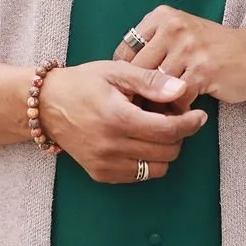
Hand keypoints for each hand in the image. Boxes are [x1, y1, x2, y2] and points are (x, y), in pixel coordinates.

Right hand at [40, 60, 206, 183]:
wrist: (46, 105)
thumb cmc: (83, 83)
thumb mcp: (116, 71)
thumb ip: (151, 81)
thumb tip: (182, 90)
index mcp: (117, 118)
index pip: (167, 130)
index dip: (190, 124)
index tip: (199, 115)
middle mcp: (110, 146)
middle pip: (167, 152)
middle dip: (179, 134)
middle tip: (174, 116)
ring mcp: (104, 164)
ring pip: (157, 168)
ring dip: (165, 150)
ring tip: (156, 129)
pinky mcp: (100, 174)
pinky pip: (139, 175)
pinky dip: (148, 160)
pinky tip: (140, 141)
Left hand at [112, 7, 245, 104]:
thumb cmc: (214, 50)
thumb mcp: (182, 35)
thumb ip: (153, 48)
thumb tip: (119, 79)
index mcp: (163, 16)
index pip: (126, 50)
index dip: (124, 78)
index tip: (130, 95)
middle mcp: (174, 27)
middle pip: (137, 70)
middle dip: (137, 95)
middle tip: (138, 113)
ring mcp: (189, 47)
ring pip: (155, 86)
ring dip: (155, 106)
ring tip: (157, 116)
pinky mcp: (203, 69)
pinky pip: (176, 97)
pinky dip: (175, 111)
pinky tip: (180, 114)